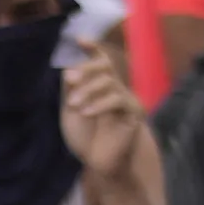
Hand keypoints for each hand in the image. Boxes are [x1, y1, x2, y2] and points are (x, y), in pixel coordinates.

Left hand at [58, 40, 153, 193]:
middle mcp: (116, 89)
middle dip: (86, 69)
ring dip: (88, 90)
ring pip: (109, 81)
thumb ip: (71, 92)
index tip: (80, 40)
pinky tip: (86, 113)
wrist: (99, 164)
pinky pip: (118, 99)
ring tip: (74, 105)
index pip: (101, 61)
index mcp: (101, 87)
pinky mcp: (134, 113)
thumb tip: (69, 69)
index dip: (93, 48)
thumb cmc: (86, 139)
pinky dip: (100, 104)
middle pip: (105, 66)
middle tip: (71, 80)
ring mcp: (127, 100)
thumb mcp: (71, 113)